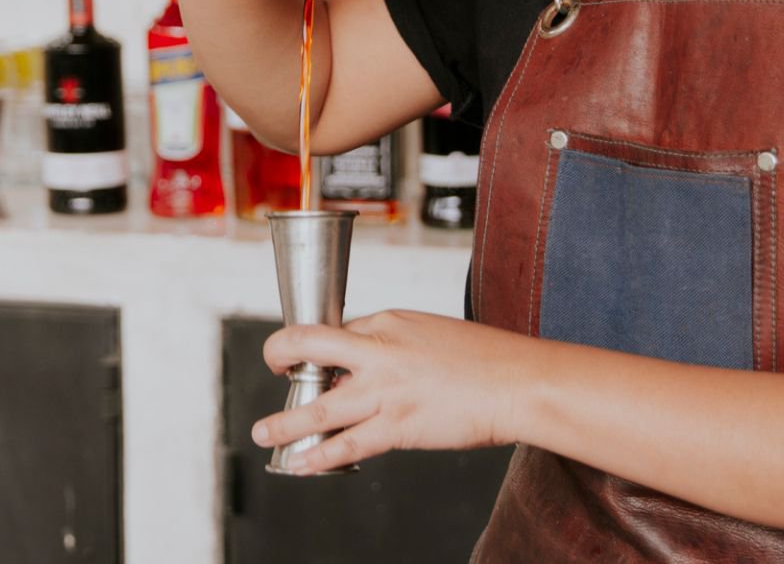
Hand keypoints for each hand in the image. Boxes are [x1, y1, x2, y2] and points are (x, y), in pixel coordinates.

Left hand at [253, 309, 541, 472]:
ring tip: (264, 432)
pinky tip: (301, 462)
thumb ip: (393, 344)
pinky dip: (319, 455)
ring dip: (285, 422)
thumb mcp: (428, 331)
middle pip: (311, 348)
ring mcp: (386, 391)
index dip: (317, 344)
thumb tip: (365, 366)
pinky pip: (348, 445)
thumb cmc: (483, 358)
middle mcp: (380, 351)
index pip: (336, 330)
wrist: (519, 382)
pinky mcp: (399, 427)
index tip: (305, 354)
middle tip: (271, 368)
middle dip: (279, 356)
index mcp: (388, 321)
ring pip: (320, 407)